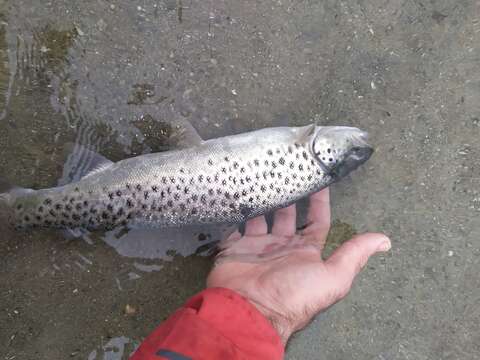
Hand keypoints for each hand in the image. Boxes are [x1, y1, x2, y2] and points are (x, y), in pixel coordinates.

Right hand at [207, 188, 390, 343]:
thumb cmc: (293, 294)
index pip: (317, 222)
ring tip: (264, 177)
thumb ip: (354, 255)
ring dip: (264, 200)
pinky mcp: (234, 247)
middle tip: (288, 172)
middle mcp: (282, 248)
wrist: (250, 309)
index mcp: (306, 253)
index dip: (320, 203)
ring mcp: (257, 247)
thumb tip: (385, 241)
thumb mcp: (333, 276)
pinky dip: (238, 211)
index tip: (321, 180)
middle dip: (290, 196)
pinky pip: (237, 225)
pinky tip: (240, 192)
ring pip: (262, 217)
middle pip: (288, 216)